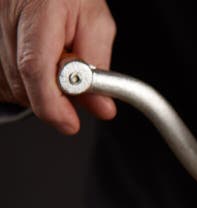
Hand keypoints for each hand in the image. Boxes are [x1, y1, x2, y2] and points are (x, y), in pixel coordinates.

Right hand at [0, 0, 115, 133]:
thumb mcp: (96, 23)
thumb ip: (98, 65)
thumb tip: (101, 107)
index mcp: (36, 8)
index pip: (34, 66)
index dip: (52, 104)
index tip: (70, 122)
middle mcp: (4, 16)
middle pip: (22, 82)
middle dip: (53, 97)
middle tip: (74, 84)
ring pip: (11, 85)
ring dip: (38, 89)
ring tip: (55, 63)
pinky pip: (2, 81)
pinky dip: (23, 83)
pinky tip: (38, 66)